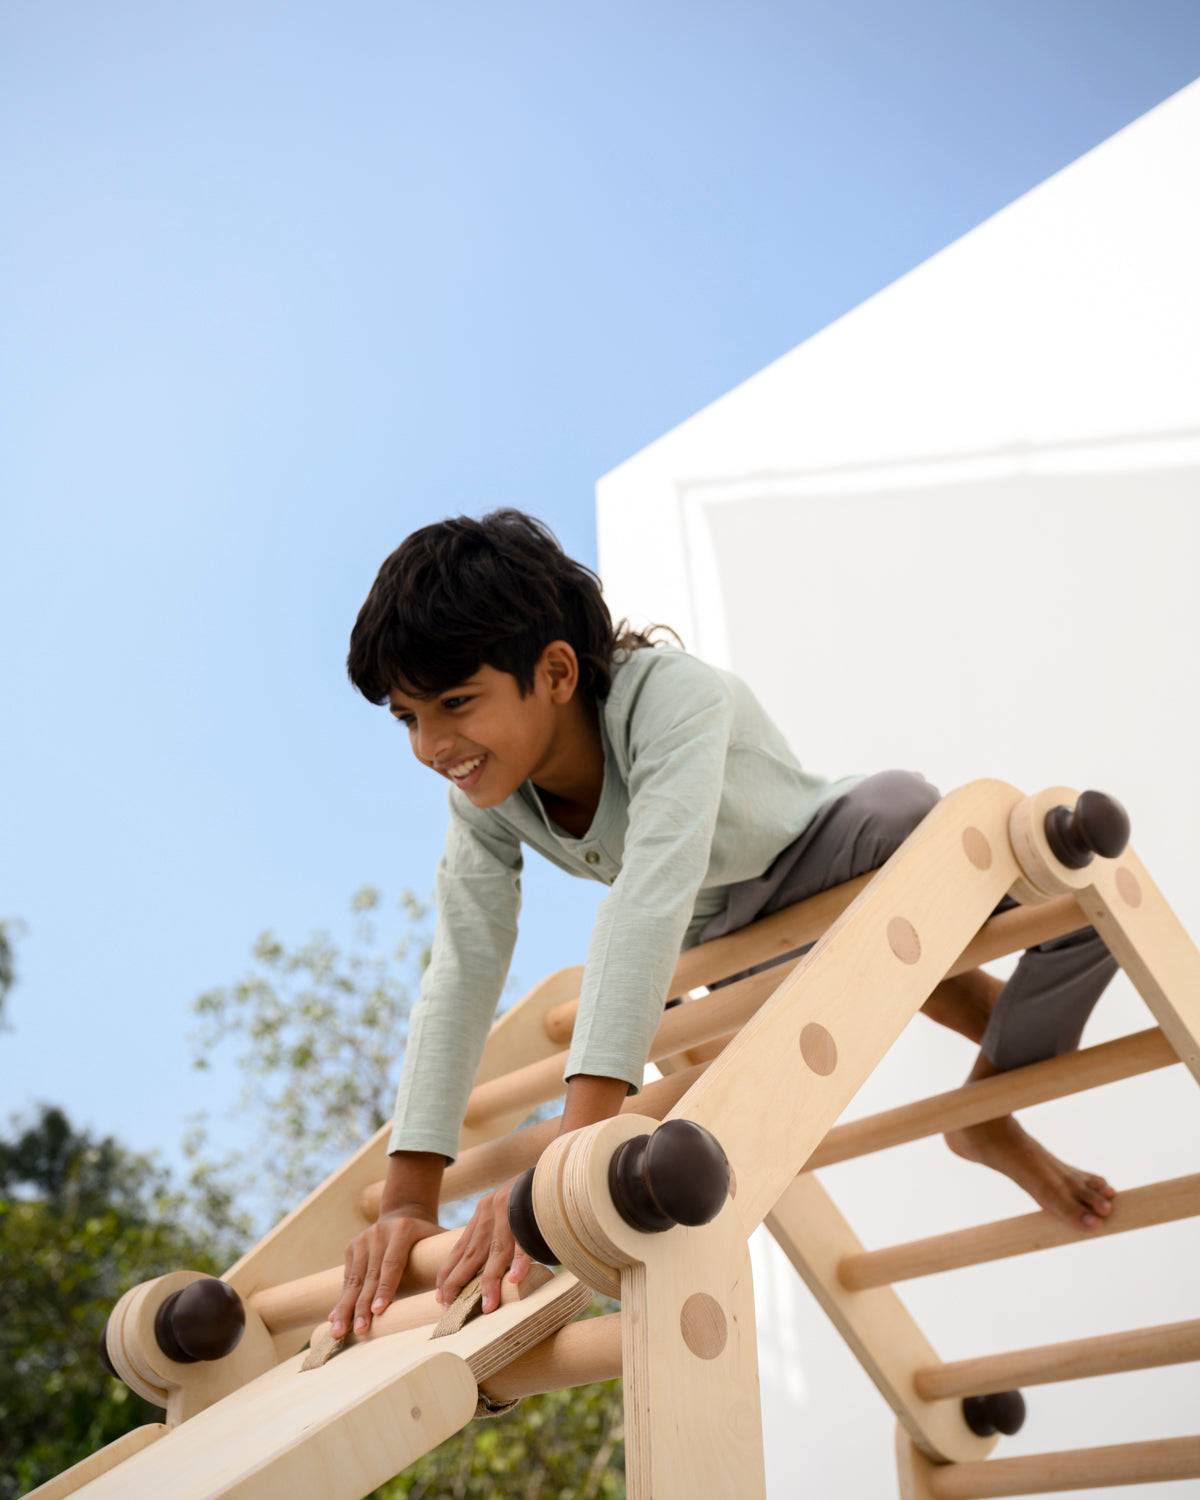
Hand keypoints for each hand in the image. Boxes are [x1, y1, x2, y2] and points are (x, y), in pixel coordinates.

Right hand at [329, 1207, 443, 1338]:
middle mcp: (379, 1233)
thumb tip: (453, 1294)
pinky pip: (347, 1278)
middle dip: (362, 1306)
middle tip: (359, 1330)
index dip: (385, 1288)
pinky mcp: (351, 1247)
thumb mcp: (439, 1240)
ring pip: (354, 1280)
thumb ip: (446, 1262)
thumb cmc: (427, 1237)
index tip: (379, 1311)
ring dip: (346, 1308)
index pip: (392, 1263)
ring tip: (338, 1331)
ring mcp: (363, 1239)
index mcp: (402, 1230)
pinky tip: (335, 1319)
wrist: (403, 1213)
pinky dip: (342, 1299)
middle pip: (369, 1275)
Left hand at [436, 1178, 530, 1314]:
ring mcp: (510, 1211)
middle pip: (471, 1253)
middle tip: (451, 1308)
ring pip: (496, 1252)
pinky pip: (525, 1241)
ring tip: (487, 1306)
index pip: (459, 1247)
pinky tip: (516, 1280)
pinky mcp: (531, 1212)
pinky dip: (519, 1262)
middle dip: (458, 1282)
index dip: (448, 1272)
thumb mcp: (506, 1211)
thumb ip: (496, 1234)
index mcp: (483, 1211)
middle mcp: (491, 1210)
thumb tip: (491, 1272)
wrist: (554, 1168)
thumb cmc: (532, 1198)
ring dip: (489, 1281)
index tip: (439, 1296)